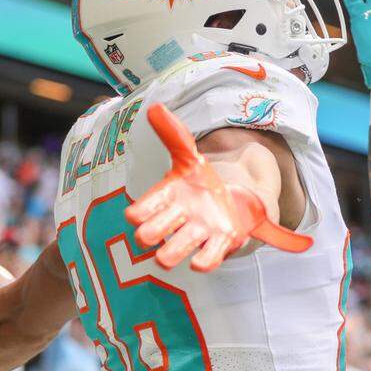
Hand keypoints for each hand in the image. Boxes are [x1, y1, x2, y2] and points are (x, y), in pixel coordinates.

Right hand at [125, 104, 311, 272]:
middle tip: (156, 232)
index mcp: (165, 199)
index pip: (138, 211)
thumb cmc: (200, 184)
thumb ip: (173, 135)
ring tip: (171, 251)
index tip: (138, 213)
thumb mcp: (189, 157)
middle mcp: (176, 221)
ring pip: (172, 253)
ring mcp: (196, 235)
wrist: (233, 202)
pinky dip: (204, 262)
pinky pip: (206, 261)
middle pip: (150, 235)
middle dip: (149, 235)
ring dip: (171, 252)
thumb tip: (154, 107)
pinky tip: (206, 255)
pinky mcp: (219, 245)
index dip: (137, 213)